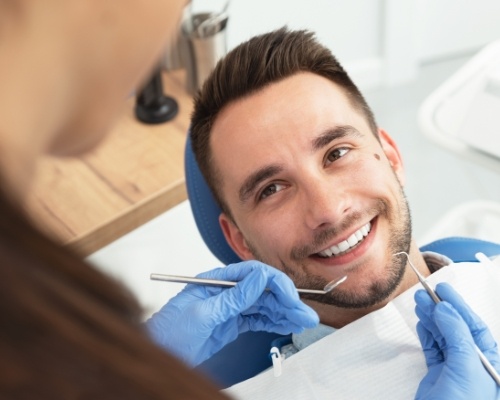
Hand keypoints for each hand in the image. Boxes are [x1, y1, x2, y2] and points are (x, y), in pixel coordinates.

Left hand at [146, 261, 318, 366]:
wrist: (158, 353)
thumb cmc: (169, 331)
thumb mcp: (203, 313)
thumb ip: (233, 297)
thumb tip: (259, 278)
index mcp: (217, 281)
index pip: (253, 274)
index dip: (275, 284)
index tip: (291, 297)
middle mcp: (226, 291)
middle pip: (263, 291)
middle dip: (286, 301)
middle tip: (305, 314)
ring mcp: (230, 308)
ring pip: (264, 306)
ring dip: (284, 313)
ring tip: (303, 320)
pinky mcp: (232, 323)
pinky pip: (257, 319)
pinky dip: (274, 322)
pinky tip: (287, 324)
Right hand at [414, 282, 499, 399]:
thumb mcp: (466, 369)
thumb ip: (457, 336)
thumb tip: (446, 310)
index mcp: (489, 362)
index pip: (474, 327)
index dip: (459, 306)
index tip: (443, 290)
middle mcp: (474, 364)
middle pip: (457, 329)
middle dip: (441, 310)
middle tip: (425, 292)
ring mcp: (455, 370)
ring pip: (443, 337)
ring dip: (431, 319)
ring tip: (418, 302)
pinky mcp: (438, 376)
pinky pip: (433, 349)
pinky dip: (426, 334)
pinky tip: (422, 323)